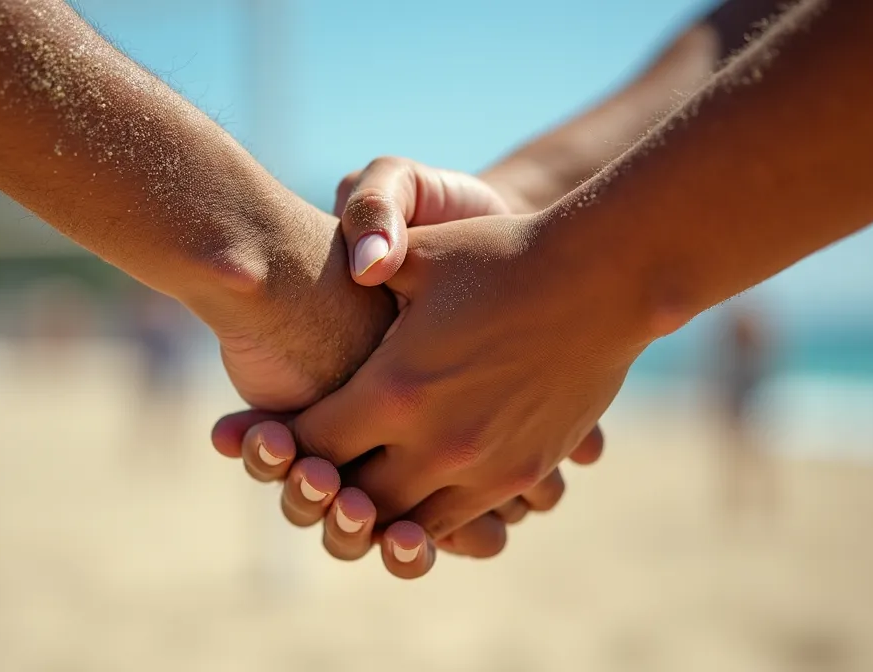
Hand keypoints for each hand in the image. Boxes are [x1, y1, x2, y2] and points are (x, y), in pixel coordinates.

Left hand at [212, 159, 611, 578]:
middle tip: (306, 470)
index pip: (313, 442)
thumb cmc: (502, 254)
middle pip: (349, 497)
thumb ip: (363, 266)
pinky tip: (413, 488)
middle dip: (320, 487)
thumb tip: (325, 274)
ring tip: (355, 486)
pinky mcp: (521, 471)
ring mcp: (483, 465)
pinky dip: (427, 512)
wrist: (604, 277)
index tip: (268, 435)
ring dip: (373, 508)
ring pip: (403, 520)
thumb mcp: (422, 254)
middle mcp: (435, 441)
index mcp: (395, 387)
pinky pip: (459, 518)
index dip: (282, 443)